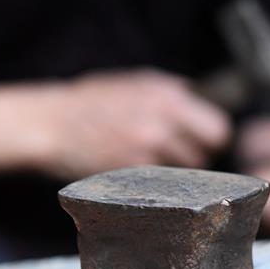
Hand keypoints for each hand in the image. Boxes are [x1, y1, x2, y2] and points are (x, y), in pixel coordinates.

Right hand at [0, 70, 230, 178]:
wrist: (51, 123)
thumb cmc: (94, 100)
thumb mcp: (137, 81)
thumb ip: (174, 91)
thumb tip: (205, 101)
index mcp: (169, 98)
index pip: (218, 130)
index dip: (210, 137)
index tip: (200, 140)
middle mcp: (162, 125)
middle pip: (203, 157)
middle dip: (193, 157)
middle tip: (175, 155)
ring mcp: (145, 153)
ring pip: (183, 176)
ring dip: (174, 173)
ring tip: (152, 163)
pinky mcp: (131, 176)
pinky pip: (160, 187)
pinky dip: (153, 184)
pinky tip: (136, 173)